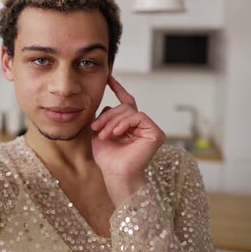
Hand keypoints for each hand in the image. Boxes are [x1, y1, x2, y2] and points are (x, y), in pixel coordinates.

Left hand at [90, 75, 165, 206]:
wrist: (115, 173)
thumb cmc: (107, 157)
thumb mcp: (99, 131)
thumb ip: (103, 116)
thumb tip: (106, 103)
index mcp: (129, 124)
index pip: (126, 101)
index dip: (118, 88)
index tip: (108, 78)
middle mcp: (140, 125)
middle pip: (123, 106)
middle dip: (107, 115)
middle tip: (95, 128)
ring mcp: (149, 128)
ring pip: (129, 110)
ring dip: (112, 121)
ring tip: (104, 134)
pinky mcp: (155, 132)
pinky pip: (138, 116)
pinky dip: (125, 123)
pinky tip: (117, 133)